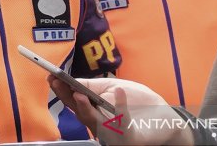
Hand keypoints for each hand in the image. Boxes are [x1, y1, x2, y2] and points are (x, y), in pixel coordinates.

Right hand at [47, 75, 193, 144]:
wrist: (164, 117)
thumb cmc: (138, 101)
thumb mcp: (113, 87)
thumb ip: (94, 87)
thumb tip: (73, 82)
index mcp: (94, 109)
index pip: (72, 100)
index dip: (61, 90)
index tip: (52, 78)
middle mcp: (99, 123)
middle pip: (79, 112)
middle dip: (67, 98)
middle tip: (59, 84)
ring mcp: (113, 133)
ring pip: (94, 122)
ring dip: (86, 108)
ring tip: (80, 94)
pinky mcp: (128, 138)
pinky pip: (122, 124)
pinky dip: (121, 107)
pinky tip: (120, 92)